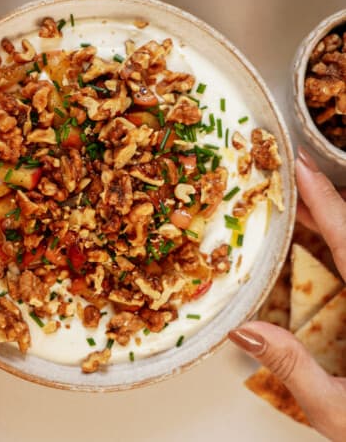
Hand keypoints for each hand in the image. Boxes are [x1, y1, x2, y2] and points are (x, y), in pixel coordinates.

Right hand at [229, 147, 345, 441]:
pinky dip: (331, 241)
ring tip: (290, 200)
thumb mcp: (336, 411)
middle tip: (285, 176)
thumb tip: (244, 330)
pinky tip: (311, 238)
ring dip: (324, 219)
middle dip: (319, 201)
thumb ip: (292, 367)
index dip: (324, 202)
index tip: (301, 169)